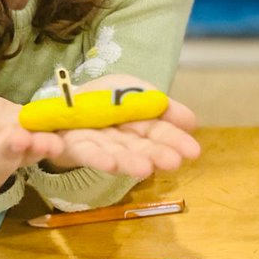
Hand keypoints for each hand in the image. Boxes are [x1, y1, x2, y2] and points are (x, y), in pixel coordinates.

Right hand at [0, 85, 62, 196]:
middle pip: (1, 152)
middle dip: (7, 149)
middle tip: (14, 141)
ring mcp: (21, 150)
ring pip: (31, 151)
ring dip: (39, 147)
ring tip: (47, 142)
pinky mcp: (41, 142)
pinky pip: (51, 143)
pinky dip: (58, 140)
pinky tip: (66, 134)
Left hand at [44, 74, 200, 178]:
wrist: (65, 97)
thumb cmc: (106, 96)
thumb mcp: (137, 89)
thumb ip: (162, 105)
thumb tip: (191, 122)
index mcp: (139, 126)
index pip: (161, 134)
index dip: (175, 142)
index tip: (193, 152)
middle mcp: (122, 140)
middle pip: (140, 148)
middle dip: (155, 155)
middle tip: (173, 163)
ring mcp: (99, 144)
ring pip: (116, 154)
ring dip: (129, 162)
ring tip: (145, 169)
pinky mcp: (74, 145)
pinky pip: (86, 152)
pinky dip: (98, 158)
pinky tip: (110, 164)